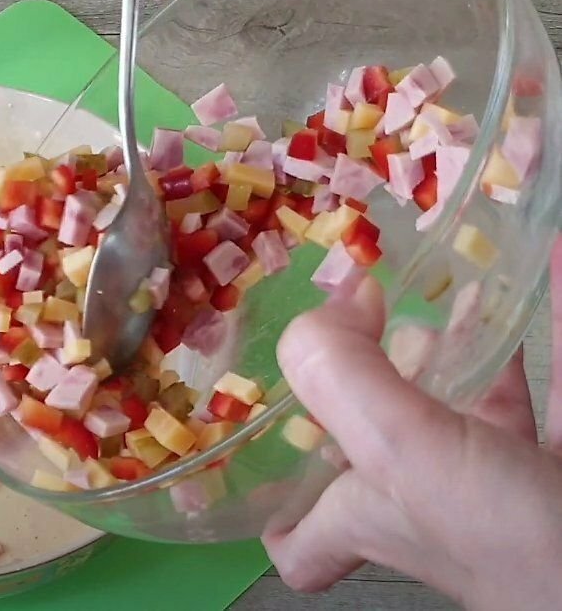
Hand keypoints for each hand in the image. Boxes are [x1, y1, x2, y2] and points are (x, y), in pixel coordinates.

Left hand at [263, 236, 561, 609]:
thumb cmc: (502, 532)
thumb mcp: (395, 450)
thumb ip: (344, 374)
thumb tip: (336, 298)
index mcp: (368, 514)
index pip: (302, 539)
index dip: (277, 510)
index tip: (265, 458)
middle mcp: (427, 504)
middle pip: (383, 448)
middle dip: (377, 385)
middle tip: (370, 321)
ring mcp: (502, 486)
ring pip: (472, 407)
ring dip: (464, 344)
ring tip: (456, 283)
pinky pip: (555, 382)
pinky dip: (553, 320)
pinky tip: (555, 259)